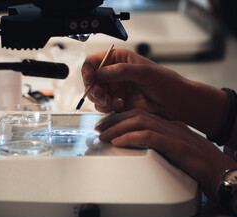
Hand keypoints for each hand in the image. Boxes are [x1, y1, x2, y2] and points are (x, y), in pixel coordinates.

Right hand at [81, 48, 226, 137]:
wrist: (176, 104)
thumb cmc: (166, 82)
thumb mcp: (144, 72)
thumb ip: (121, 71)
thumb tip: (99, 73)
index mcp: (118, 60)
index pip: (93, 62)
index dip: (88, 70)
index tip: (90, 78)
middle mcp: (113, 74)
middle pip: (90, 80)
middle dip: (93, 89)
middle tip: (102, 95)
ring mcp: (114, 90)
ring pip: (94, 95)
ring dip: (100, 100)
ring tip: (114, 102)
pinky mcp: (116, 104)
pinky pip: (102, 107)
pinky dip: (107, 108)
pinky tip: (120, 106)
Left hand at [95, 109, 236, 201]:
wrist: (223, 172)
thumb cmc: (199, 165)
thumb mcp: (174, 151)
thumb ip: (158, 146)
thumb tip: (137, 149)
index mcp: (169, 125)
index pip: (140, 115)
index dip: (120, 119)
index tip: (106, 125)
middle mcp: (170, 125)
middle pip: (136, 115)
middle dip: (114, 120)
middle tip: (98, 128)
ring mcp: (174, 133)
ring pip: (139, 122)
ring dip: (117, 128)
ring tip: (103, 135)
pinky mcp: (176, 145)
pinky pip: (148, 137)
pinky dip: (131, 138)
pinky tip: (118, 142)